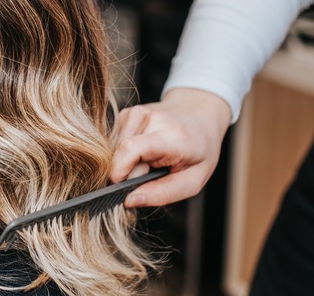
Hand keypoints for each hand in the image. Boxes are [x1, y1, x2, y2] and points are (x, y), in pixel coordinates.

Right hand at [111, 88, 231, 207]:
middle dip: (128, 172)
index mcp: (171, 136)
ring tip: (148, 160)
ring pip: (113, 150)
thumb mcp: (193, 181)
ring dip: (125, 162)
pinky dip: (123, 153)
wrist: (200, 113)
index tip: (120, 187)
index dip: (119, 171)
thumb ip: (162, 193)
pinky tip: (142, 150)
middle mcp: (150, 118)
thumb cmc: (200, 149)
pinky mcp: (125, 113)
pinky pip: (113, 142)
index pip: (131, 149)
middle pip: (120, 155)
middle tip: (150, 173)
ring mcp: (134, 113)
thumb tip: (129, 200)